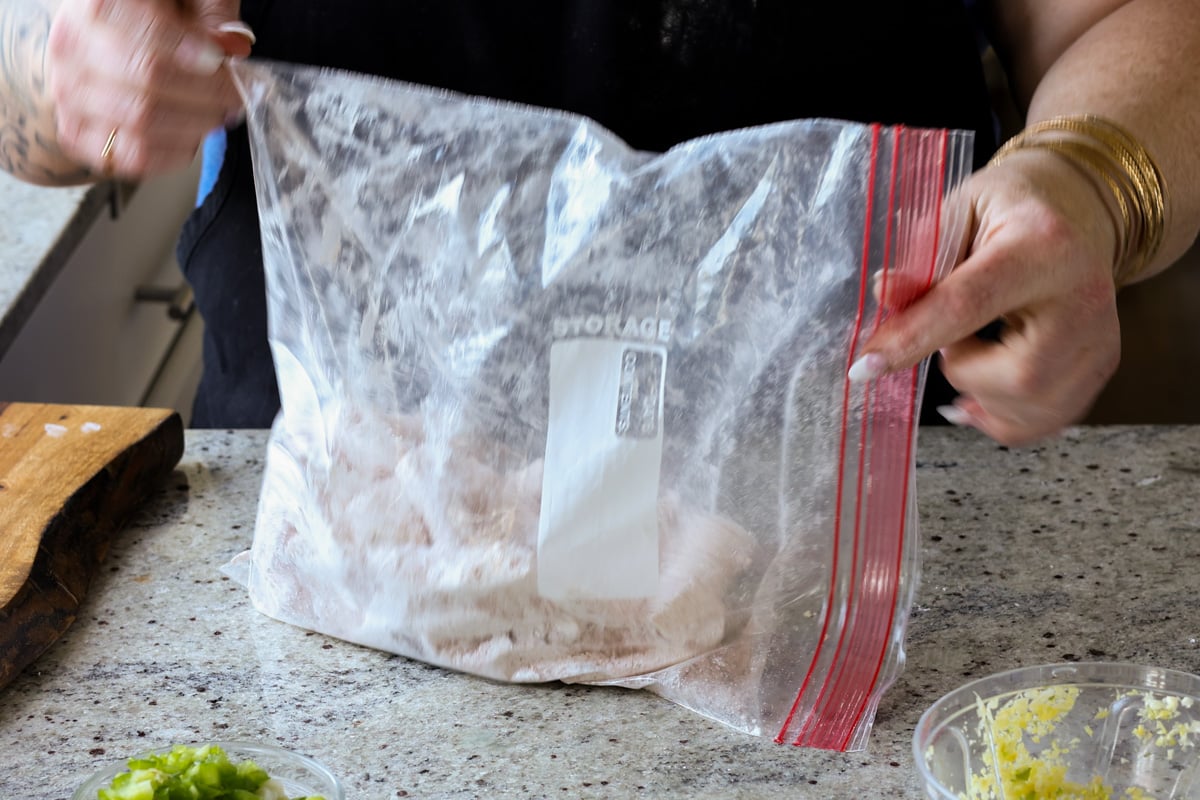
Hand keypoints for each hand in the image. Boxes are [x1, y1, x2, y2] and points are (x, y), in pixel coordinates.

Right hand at [45, 0, 253, 178]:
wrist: (102, 42)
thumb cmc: (149, 15)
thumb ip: (210, 14)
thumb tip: (234, 46)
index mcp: (96, 5)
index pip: (145, 33)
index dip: (189, 51)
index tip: (220, 59)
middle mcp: (72, 48)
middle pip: (148, 81)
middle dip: (206, 93)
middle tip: (235, 94)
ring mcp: (69, 94)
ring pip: (142, 122)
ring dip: (195, 124)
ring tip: (217, 114)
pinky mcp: (77, 133)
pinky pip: (132, 156)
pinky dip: (174, 153)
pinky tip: (192, 136)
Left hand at [852, 147, 1122, 446]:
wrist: (1074, 210)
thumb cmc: (1007, 210)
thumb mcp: (957, 214)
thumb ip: (920, 259)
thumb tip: (884, 293)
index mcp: (1042, 246)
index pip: (969, 304)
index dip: (913, 339)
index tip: (863, 368)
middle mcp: (1083, 296)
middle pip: (1016, 374)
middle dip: (962, 368)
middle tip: (954, 335)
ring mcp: (1099, 337)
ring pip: (1030, 404)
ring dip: (981, 391)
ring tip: (976, 349)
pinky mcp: (1101, 366)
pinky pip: (1045, 420)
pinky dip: (1002, 416)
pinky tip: (983, 392)